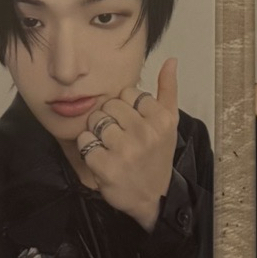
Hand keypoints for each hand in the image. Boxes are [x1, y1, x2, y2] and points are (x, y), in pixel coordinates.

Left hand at [77, 57, 180, 231]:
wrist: (153, 198)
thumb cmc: (158, 156)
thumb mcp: (169, 123)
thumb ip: (168, 89)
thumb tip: (171, 60)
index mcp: (161, 119)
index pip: (128, 93)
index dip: (126, 107)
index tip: (133, 122)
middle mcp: (145, 133)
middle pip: (110, 105)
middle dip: (110, 118)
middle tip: (119, 135)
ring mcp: (125, 151)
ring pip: (95, 121)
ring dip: (97, 132)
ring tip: (109, 145)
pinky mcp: (105, 167)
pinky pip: (85, 141)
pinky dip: (88, 147)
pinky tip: (100, 156)